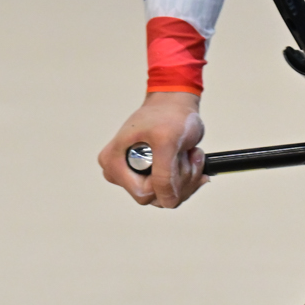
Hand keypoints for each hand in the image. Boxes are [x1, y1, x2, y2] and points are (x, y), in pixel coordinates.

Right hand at [99, 92, 206, 207]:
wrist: (176, 102)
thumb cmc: (169, 114)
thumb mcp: (167, 141)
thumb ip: (165, 175)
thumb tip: (167, 202)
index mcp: (113, 162)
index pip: (143, 194)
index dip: (166, 181)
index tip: (176, 157)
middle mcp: (120, 172)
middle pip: (156, 198)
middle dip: (179, 179)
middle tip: (186, 155)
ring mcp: (135, 175)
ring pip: (167, 197)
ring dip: (187, 176)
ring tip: (189, 153)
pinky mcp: (150, 175)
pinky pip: (172, 191)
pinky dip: (188, 176)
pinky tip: (191, 158)